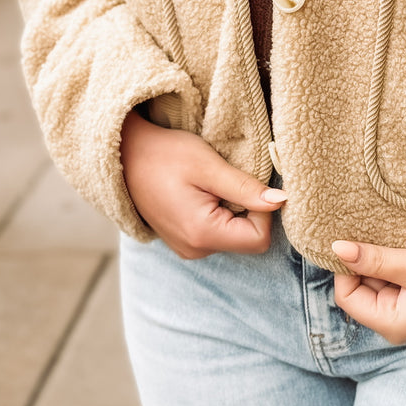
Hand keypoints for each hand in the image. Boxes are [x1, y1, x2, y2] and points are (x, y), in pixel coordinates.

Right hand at [119, 109, 286, 258]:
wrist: (124, 155)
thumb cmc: (165, 155)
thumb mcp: (209, 166)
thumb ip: (245, 188)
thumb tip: (281, 201)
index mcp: (202, 235)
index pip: (259, 238)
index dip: (264, 209)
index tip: (249, 181)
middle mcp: (195, 250)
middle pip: (247, 238)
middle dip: (248, 207)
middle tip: (227, 178)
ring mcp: (187, 247)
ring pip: (233, 234)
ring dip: (233, 208)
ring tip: (211, 182)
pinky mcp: (184, 240)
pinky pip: (217, 232)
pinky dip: (219, 211)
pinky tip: (202, 190)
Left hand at [331, 239, 405, 344]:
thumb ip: (376, 259)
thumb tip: (336, 248)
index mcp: (391, 323)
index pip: (346, 295)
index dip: (346, 266)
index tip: (355, 236)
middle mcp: (397, 320)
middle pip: (362, 286)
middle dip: (366, 260)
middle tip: (377, 231)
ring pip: (380, 278)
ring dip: (384, 258)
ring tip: (397, 237)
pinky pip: (399, 276)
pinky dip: (399, 259)